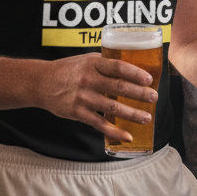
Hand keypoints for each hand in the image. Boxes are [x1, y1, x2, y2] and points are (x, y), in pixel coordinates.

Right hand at [36, 52, 157, 144]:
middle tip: (154, 98)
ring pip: (112, 107)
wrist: (42, 83)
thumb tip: (131, 64)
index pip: (117, 67)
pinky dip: (114, 131)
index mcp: (93, 64)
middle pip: (118, 87)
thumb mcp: (86, 59)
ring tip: (147, 117)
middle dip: (139, 94)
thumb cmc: (68, 69)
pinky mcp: (78, 113)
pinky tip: (128, 136)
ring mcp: (83, 97)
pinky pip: (99, 123)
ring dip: (131, 114)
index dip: (134, 73)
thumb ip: (105, 63)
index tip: (149, 79)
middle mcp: (88, 80)